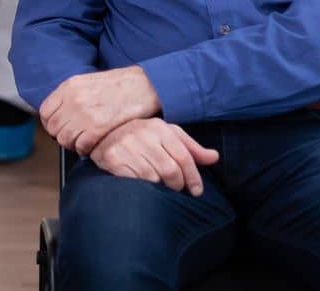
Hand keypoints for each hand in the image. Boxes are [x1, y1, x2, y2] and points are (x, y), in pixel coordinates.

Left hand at [39, 66, 161, 155]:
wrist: (143, 86)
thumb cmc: (118, 85)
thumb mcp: (87, 82)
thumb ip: (69, 96)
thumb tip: (57, 115)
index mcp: (69, 86)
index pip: (45, 112)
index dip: (50, 124)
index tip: (59, 128)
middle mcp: (73, 99)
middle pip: (53, 128)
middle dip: (61, 136)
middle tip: (74, 137)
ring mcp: (85, 114)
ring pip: (65, 140)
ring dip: (73, 144)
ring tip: (84, 141)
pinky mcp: (98, 127)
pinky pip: (81, 147)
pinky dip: (85, 149)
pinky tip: (93, 143)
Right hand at [89, 118, 219, 195]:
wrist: (105, 133)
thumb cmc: (143, 136)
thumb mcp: (168, 136)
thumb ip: (191, 148)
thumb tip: (214, 157)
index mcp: (160, 128)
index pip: (183, 156)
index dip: (193, 177)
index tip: (196, 191)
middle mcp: (143, 134)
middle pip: (170, 170)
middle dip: (177, 185)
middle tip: (176, 189)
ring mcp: (127, 146)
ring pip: (153, 177)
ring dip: (159, 187)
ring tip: (160, 186)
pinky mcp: (113, 158)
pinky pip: (134, 180)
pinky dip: (142, 186)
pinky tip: (144, 185)